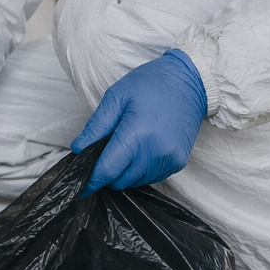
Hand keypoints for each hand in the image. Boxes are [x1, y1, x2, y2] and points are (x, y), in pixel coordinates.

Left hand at [72, 49, 206, 196]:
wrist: (190, 82)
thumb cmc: (150, 84)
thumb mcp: (116, 97)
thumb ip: (96, 127)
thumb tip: (79, 149)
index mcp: (138, 134)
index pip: (108, 170)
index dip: (91, 180)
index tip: (80, 187)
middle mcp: (156, 152)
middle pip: (120, 180)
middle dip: (107, 172)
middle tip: (105, 150)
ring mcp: (170, 159)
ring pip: (135, 181)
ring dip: (124, 171)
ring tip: (126, 145)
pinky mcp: (179, 162)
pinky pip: (152, 177)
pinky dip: (140, 170)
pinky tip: (141, 149)